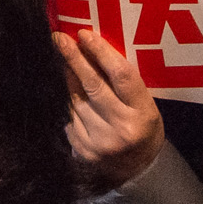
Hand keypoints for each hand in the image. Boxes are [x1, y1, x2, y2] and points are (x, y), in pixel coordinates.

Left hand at [56, 29, 163, 192]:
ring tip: (65, 62)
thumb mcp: (142, 102)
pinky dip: (68, 102)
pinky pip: (69, 116)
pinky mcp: (83, 149)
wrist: (137, 168)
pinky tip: (70, 95)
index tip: (84, 34)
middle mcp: (121, 127)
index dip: (101, 51)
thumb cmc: (141, 124)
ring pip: (76, 99)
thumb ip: (121, 80)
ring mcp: (99, 141)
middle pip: (92, 85)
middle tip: (60, 37)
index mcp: (142, 111)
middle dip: (74, 58)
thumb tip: (90, 47)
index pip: (120, 74)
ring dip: (68, 78)